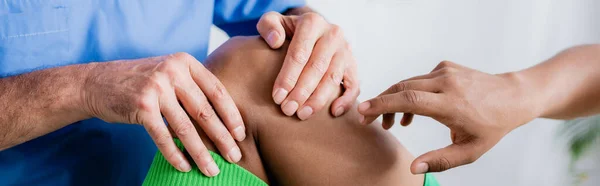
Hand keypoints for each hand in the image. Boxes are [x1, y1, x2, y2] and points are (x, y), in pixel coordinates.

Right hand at [82, 53, 244, 176]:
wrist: (96, 82)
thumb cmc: (140, 82)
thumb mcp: (169, 74)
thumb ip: (192, 88)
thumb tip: (223, 121)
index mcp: (185, 62)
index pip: (217, 91)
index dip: (231, 115)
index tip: (240, 135)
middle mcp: (172, 72)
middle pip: (205, 111)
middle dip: (223, 137)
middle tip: (235, 156)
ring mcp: (156, 88)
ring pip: (186, 128)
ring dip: (201, 153)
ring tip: (212, 169)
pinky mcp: (141, 106)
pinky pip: (164, 137)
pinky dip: (175, 155)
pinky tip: (185, 167)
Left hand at [257, 11, 358, 119]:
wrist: (310, 31)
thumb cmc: (287, 31)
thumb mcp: (273, 22)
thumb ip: (268, 26)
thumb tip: (275, 41)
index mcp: (312, 22)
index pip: (299, 53)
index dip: (288, 77)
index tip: (277, 97)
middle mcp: (332, 34)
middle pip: (317, 67)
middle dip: (301, 92)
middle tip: (288, 110)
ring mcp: (345, 50)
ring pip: (333, 78)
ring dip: (318, 99)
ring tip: (302, 114)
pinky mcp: (353, 65)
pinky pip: (354, 85)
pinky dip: (346, 100)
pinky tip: (334, 112)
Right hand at [357, 61, 540, 173]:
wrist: (513, 97)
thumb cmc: (492, 126)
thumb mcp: (470, 151)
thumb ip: (441, 161)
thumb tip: (413, 168)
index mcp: (452, 104)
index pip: (410, 100)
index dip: (383, 105)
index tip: (363, 111)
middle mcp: (447, 83)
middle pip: (402, 89)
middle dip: (380, 103)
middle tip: (366, 120)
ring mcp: (445, 71)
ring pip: (408, 83)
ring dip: (393, 101)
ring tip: (390, 124)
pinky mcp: (445, 66)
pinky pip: (419, 80)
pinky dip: (408, 94)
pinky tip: (411, 112)